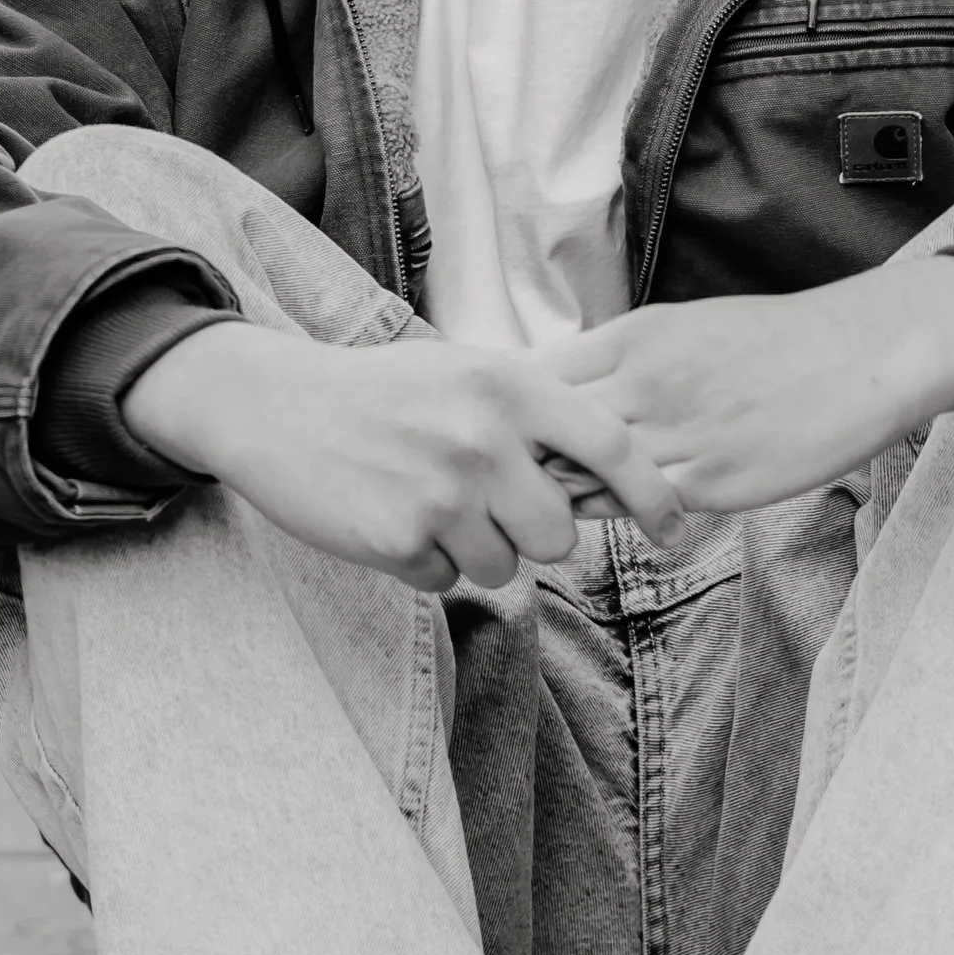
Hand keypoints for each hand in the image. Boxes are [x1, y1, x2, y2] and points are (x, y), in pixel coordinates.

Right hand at [121, 322, 688, 592]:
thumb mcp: (467, 373)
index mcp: (510, 388)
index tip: (679, 529)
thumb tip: (616, 463)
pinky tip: (390, 517)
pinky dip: (423, 563)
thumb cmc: (385, 392)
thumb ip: (535, 413)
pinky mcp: (397, 540)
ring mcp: (440, 493)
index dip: (656, 495)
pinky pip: (445, 581)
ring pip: (504, 568)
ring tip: (428, 503)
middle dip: (532, 535)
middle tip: (487, 505)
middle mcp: (483, 439)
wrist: (274, 406)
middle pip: (559, 536)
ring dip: (474, 551)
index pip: (613, 448)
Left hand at [537, 257, 953, 514]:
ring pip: (578, 477)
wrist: (865, 354)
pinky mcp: (710, 482)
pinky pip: (632, 509)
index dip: (504, 413)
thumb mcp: (682, 328)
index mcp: (632, 337)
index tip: (501, 436)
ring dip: (557, 499)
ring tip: (554, 511)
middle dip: (514, 461)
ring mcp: (675, 433)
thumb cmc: (774, 342)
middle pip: (538, 430)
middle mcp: (643, 381)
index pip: (529, 377)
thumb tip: (564, 390)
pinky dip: (612, 517)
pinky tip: (618, 516)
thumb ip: (621, 360)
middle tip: (510, 486)